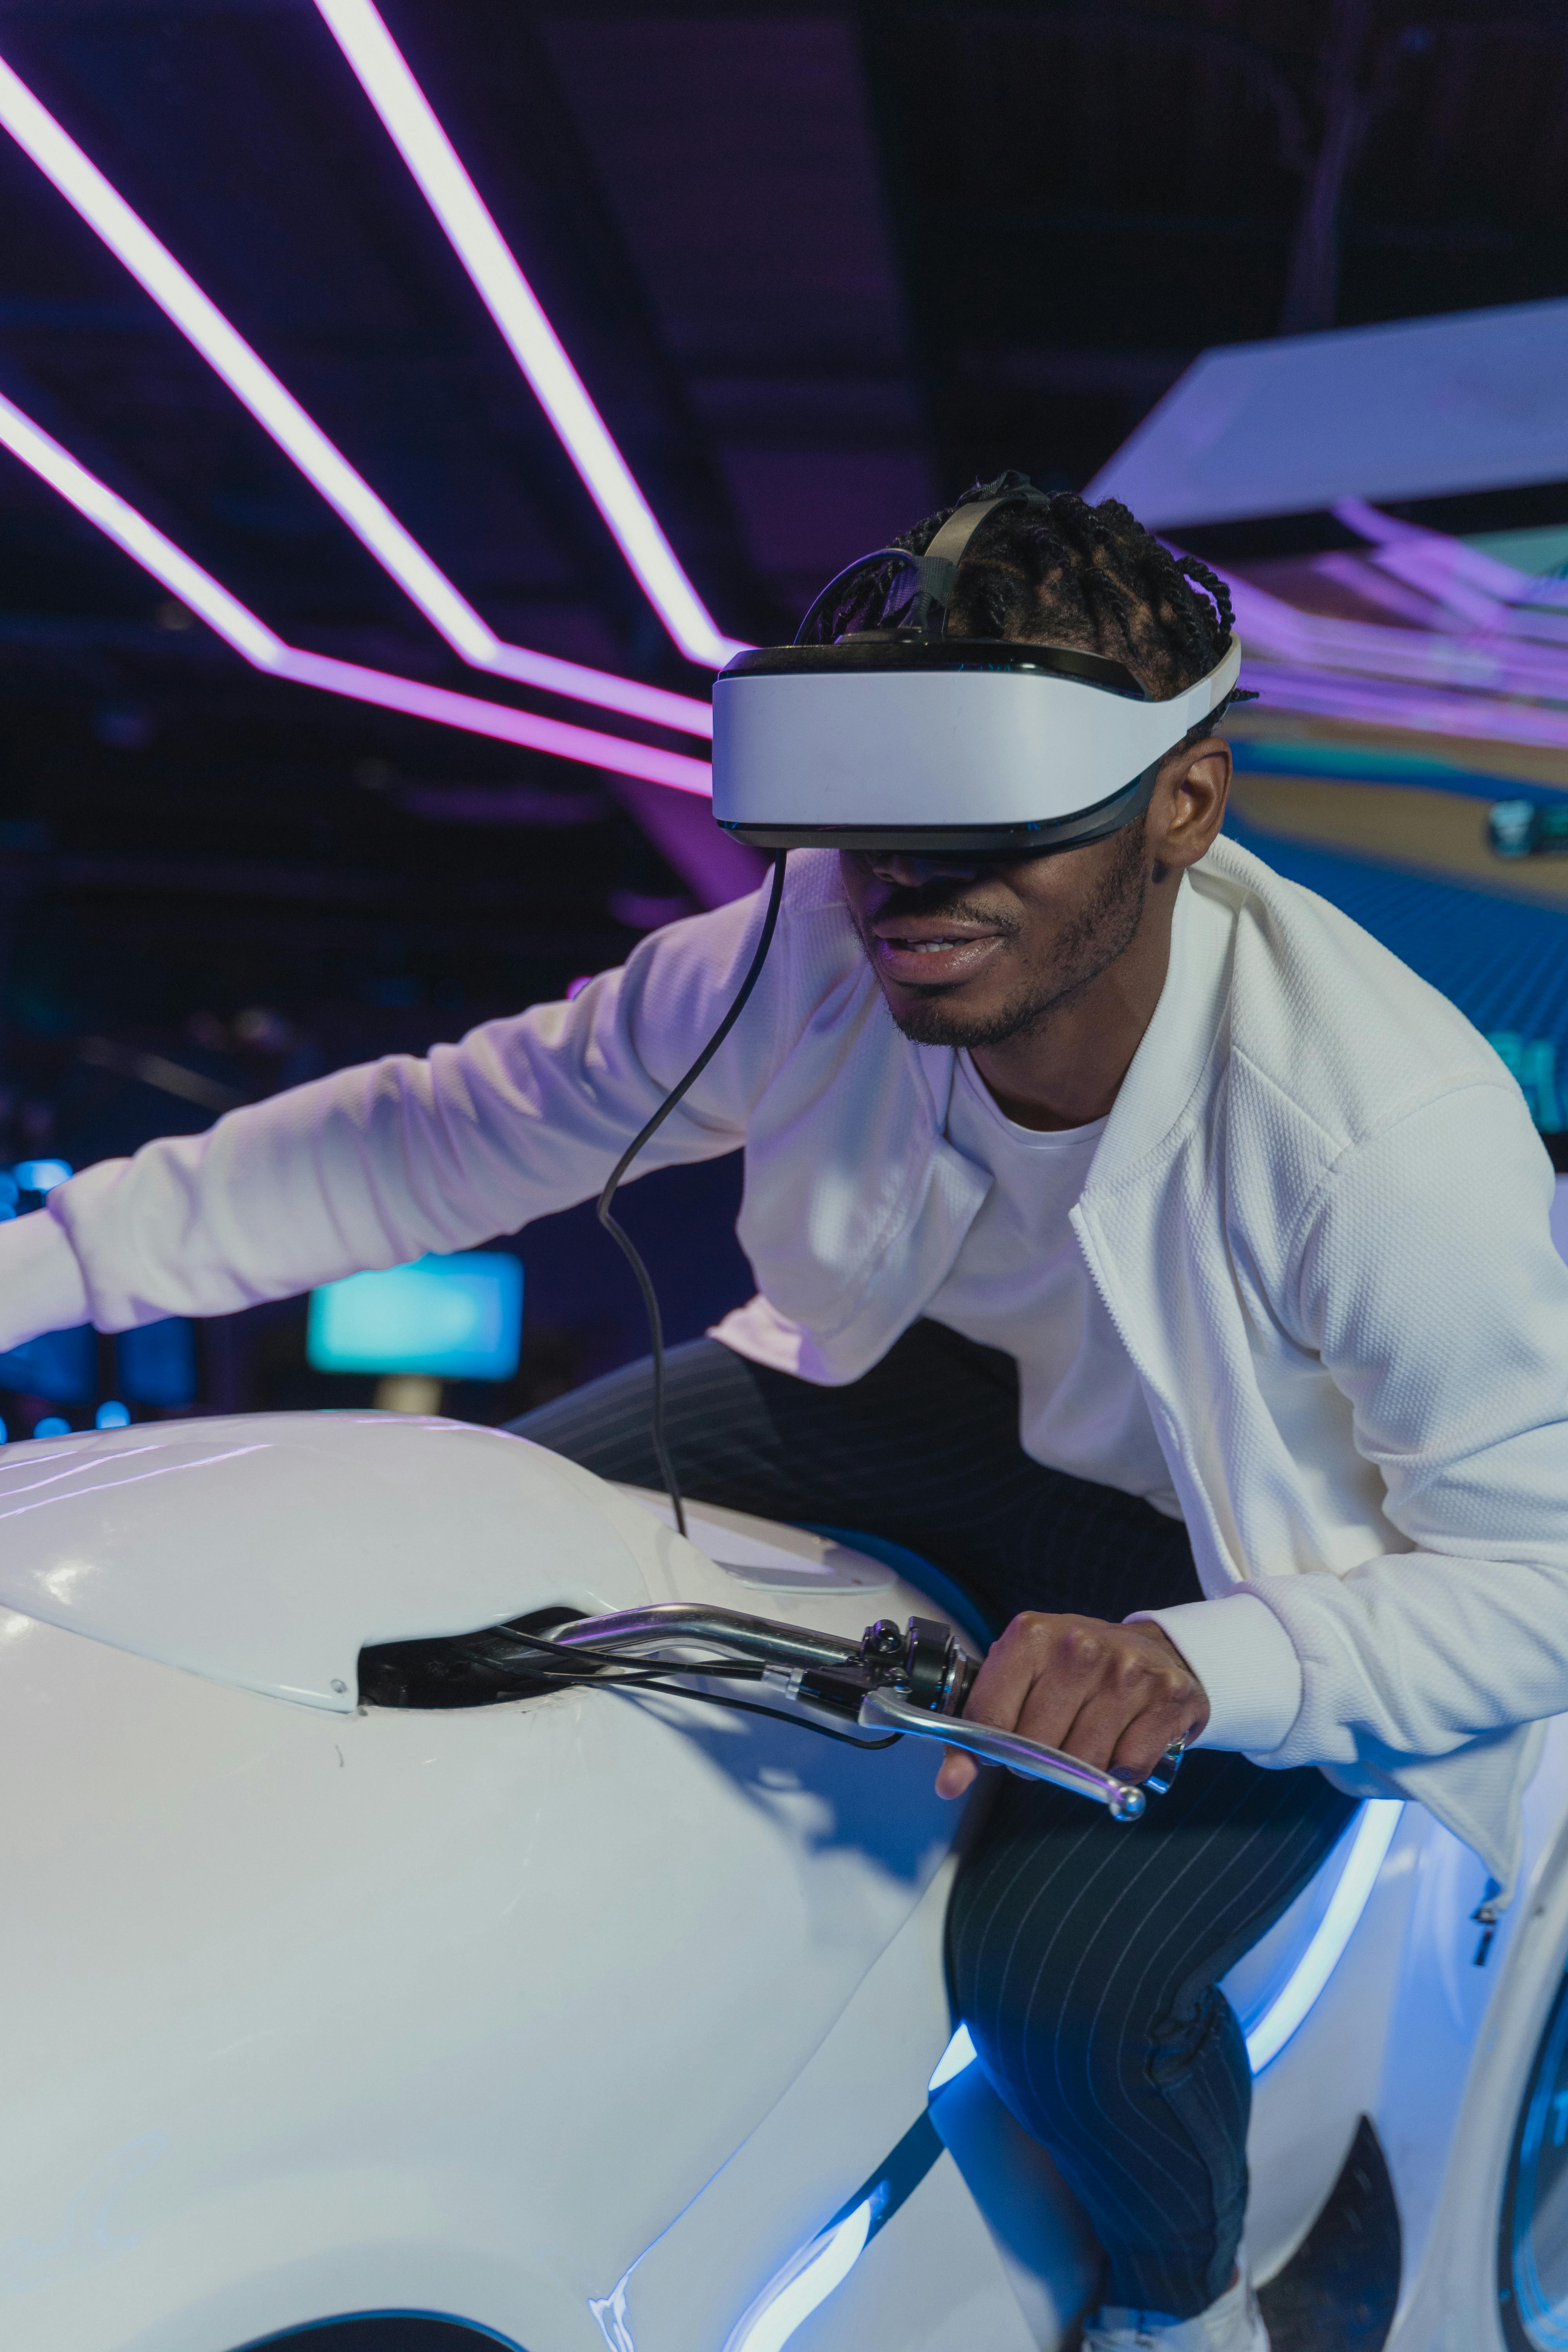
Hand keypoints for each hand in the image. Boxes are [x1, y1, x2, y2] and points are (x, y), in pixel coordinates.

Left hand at [934, 1613, 1208, 1799]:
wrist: (1155, 1650)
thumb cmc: (1076, 1670)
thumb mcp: (1020, 1678)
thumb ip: (978, 1728)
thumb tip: (949, 1784)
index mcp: (1031, 1636)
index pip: (990, 1717)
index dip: (992, 1748)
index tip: (1001, 1749)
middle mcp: (1079, 1648)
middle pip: (1037, 1746)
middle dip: (1039, 1759)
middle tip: (1053, 1741)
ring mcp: (1127, 1672)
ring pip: (1084, 1762)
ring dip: (1083, 1767)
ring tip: (1089, 1736)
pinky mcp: (1167, 1697)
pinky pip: (1128, 1768)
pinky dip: (1121, 1770)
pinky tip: (1122, 1740)